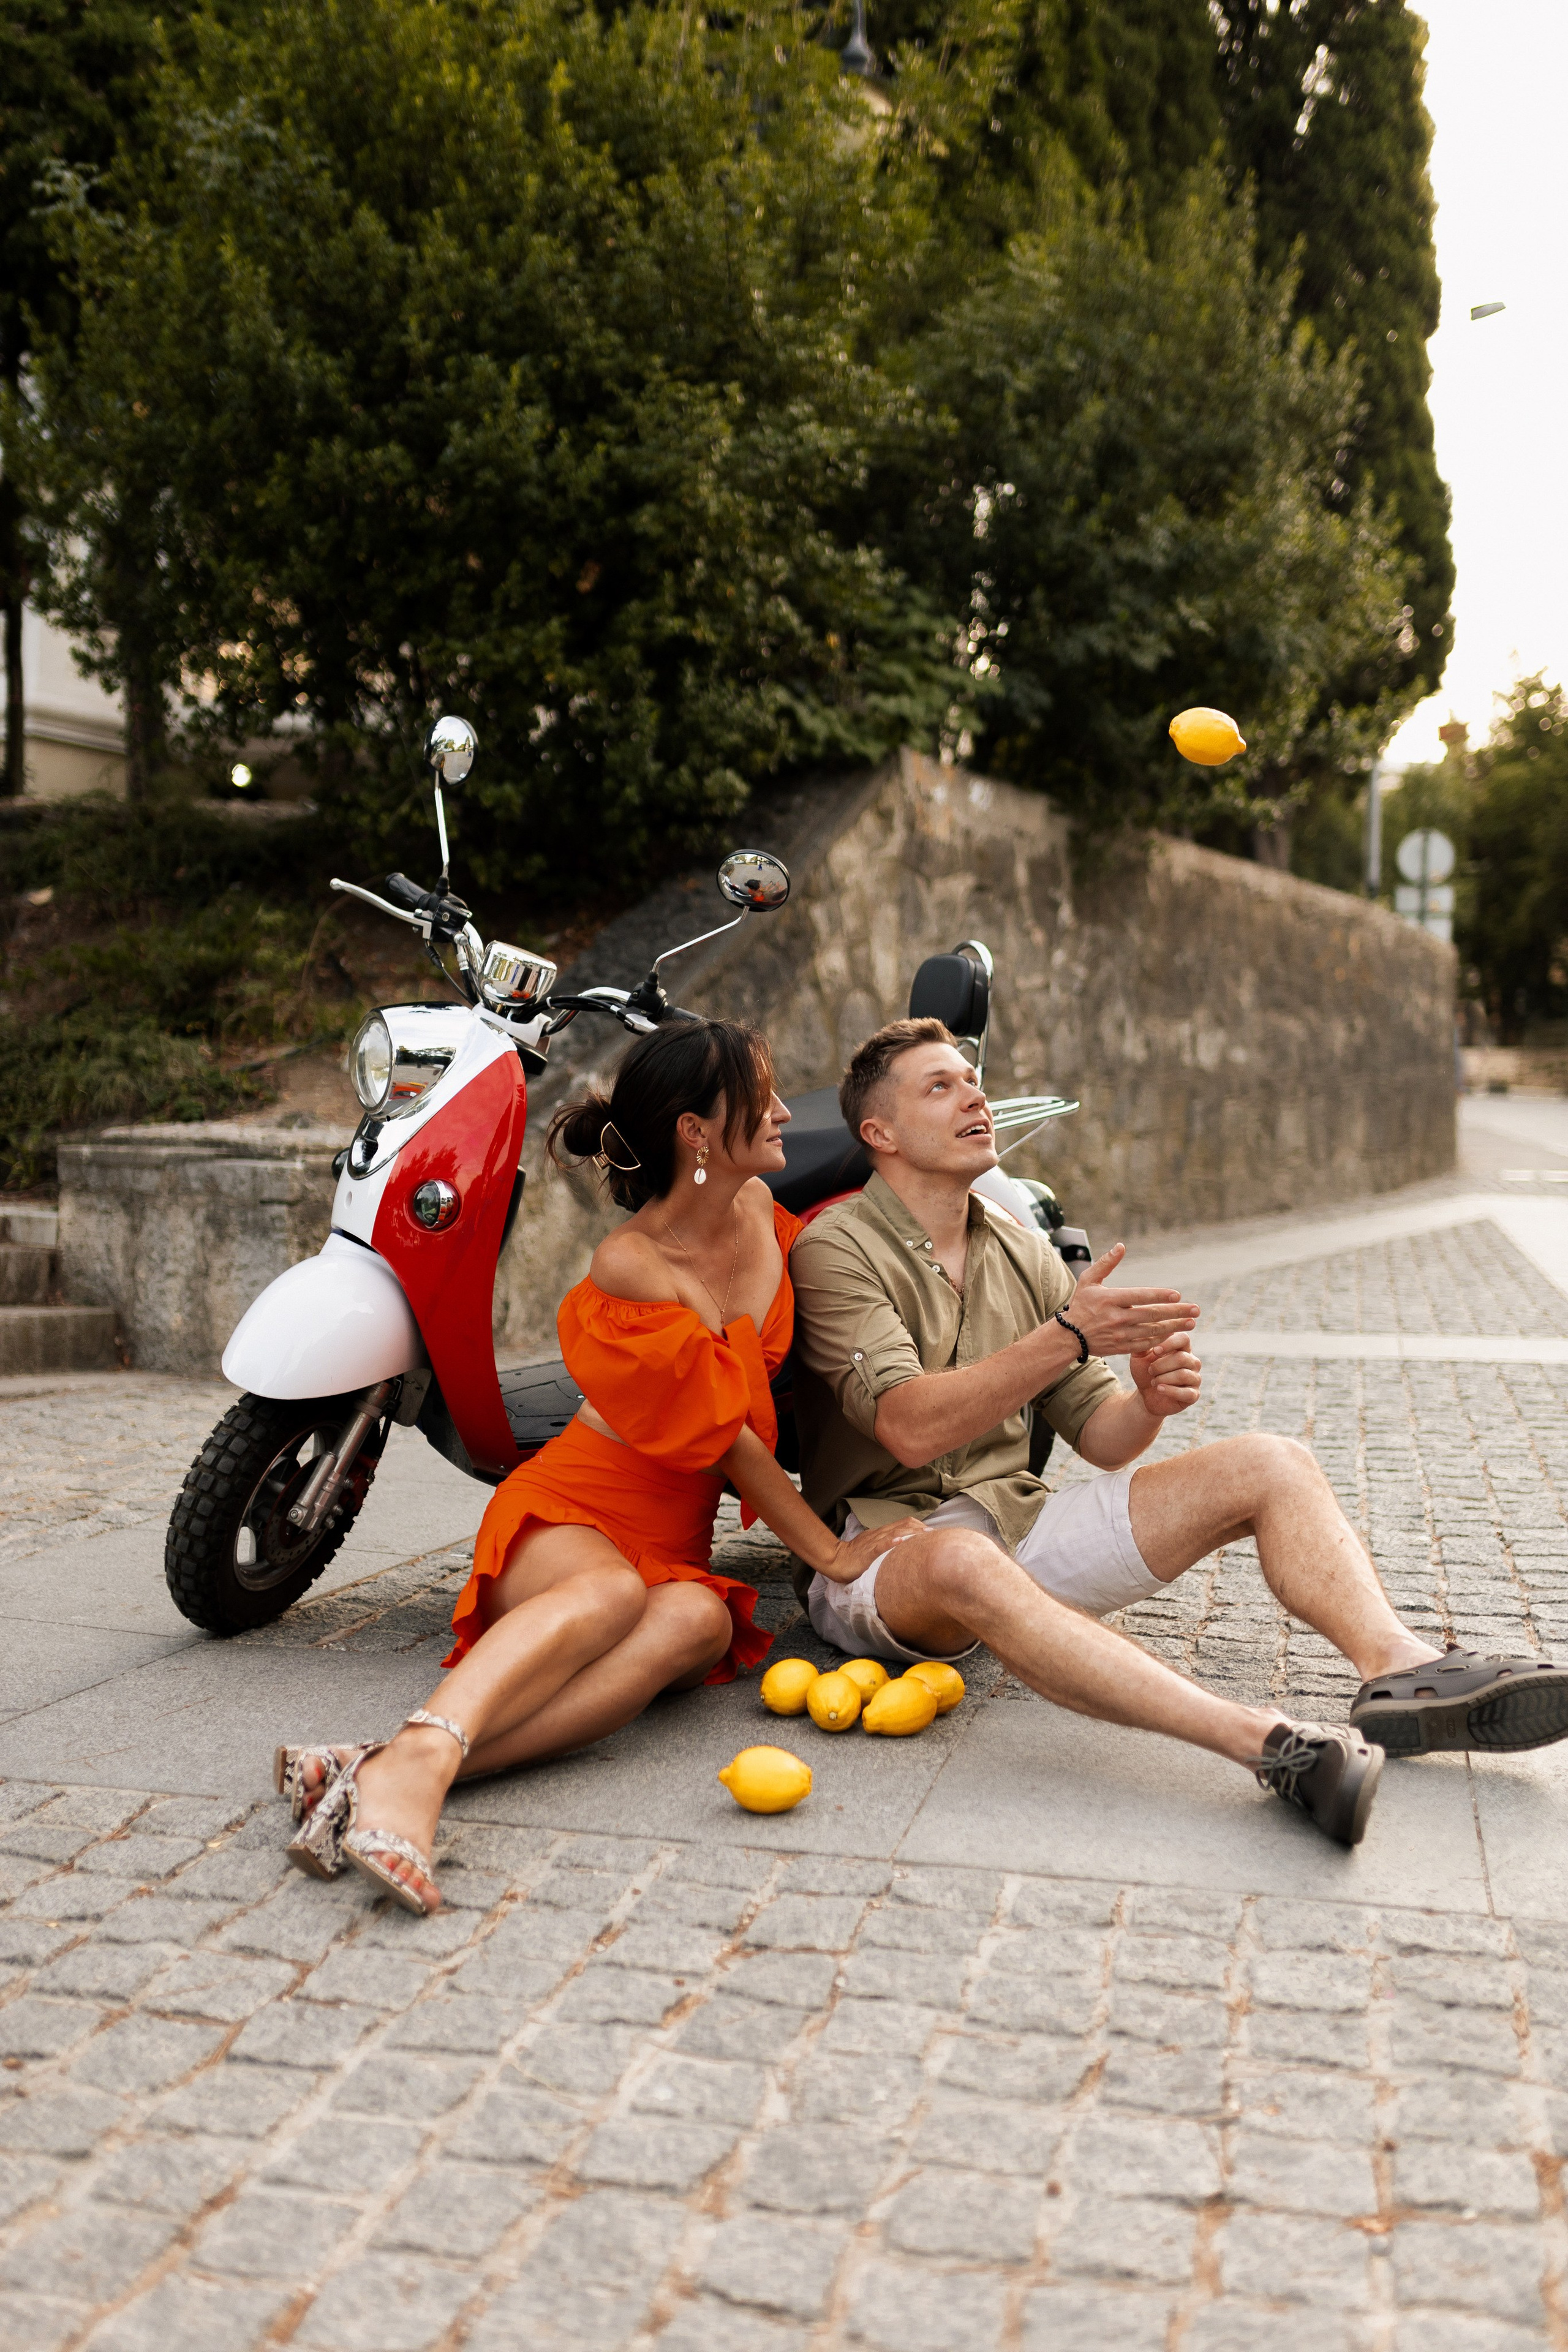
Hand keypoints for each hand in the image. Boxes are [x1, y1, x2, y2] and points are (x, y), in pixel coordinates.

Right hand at [819, 1515, 925, 1586]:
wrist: (835, 1559)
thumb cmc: (854, 1557)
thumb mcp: (873, 1548)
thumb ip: (887, 1546)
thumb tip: (903, 1548)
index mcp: (881, 1533)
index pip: (903, 1524)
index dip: (918, 1526)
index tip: (932, 1533)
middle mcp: (879, 1535)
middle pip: (902, 1526)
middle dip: (919, 1529)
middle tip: (934, 1534)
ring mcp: (872, 1542)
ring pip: (894, 1533)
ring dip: (910, 1533)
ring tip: (924, 1534)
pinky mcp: (866, 1552)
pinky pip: (879, 1546)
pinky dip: (890, 1543)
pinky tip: (900, 1541)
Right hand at [1060, 1243, 1198, 1359]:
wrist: (1069, 1336)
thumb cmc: (1081, 1304)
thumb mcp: (1088, 1280)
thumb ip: (1106, 1263)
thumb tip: (1121, 1246)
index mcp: (1110, 1299)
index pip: (1140, 1296)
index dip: (1160, 1296)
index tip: (1177, 1295)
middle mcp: (1117, 1317)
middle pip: (1152, 1314)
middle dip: (1176, 1312)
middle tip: (1195, 1310)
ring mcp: (1120, 1334)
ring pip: (1152, 1331)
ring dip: (1174, 1327)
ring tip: (1191, 1323)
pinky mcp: (1122, 1347)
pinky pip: (1146, 1344)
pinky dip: (1161, 1339)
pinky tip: (1173, 1334)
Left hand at [1129, 1331, 1202, 1419]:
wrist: (1145, 1395)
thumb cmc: (1144, 1371)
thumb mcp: (1140, 1356)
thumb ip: (1143, 1342)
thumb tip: (1147, 1327)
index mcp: (1182, 1348)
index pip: (1184, 1338)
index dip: (1169, 1343)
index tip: (1154, 1351)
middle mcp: (1192, 1361)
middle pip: (1182, 1358)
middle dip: (1161, 1365)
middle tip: (1150, 1370)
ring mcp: (1195, 1378)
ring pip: (1183, 1374)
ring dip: (1163, 1378)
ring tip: (1154, 1381)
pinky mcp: (1194, 1395)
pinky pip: (1187, 1392)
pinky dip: (1170, 1391)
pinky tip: (1159, 1389)